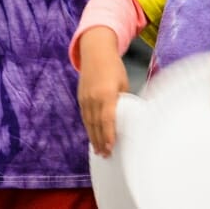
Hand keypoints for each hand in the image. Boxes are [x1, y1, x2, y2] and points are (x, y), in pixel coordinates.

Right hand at [77, 28, 128, 157]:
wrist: (95, 52)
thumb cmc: (113, 66)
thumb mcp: (123, 82)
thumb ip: (123, 99)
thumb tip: (128, 114)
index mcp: (106, 93)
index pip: (107, 119)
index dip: (109, 135)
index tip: (111, 147)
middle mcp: (93, 98)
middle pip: (96, 125)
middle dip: (101, 141)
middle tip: (106, 155)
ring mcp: (85, 98)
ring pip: (89, 123)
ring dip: (94, 138)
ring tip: (99, 151)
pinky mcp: (81, 98)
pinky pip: (85, 117)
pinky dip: (89, 128)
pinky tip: (93, 137)